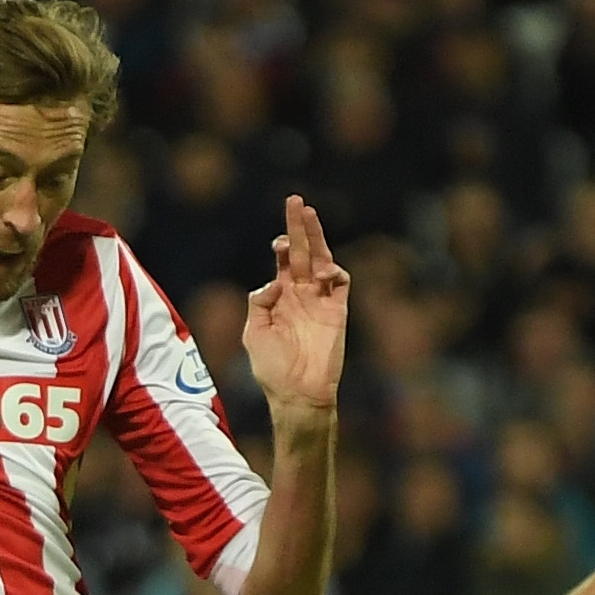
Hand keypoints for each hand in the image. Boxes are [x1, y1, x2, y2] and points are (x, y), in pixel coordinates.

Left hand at [242, 195, 349, 418]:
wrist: (298, 394)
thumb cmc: (272, 368)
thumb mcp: (254, 333)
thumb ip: (260, 302)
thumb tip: (275, 281)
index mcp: (281, 297)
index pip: (284, 261)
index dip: (282, 246)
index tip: (279, 244)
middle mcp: (302, 294)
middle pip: (303, 252)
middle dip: (299, 226)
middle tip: (296, 200)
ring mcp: (321, 301)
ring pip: (323, 260)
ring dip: (317, 237)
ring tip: (309, 213)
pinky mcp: (338, 312)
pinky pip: (341, 283)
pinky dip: (335, 271)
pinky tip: (325, 271)